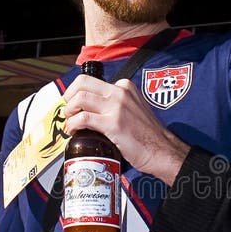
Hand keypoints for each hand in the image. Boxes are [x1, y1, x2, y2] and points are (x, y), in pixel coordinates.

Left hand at [63, 75, 188, 185]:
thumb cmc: (148, 135)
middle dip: (68, 96)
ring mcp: (117, 107)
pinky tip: (74, 131)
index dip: (77, 92)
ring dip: (69, 111)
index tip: (75, 104)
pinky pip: (83, 118)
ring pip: (80, 99)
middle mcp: (120, 92)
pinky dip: (73, 124)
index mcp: (125, 86)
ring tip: (70, 122)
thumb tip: (93, 109)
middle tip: (68, 110)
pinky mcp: (113, 123)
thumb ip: (117, 104)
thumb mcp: (134, 108)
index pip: (91, 81)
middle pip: (82, 84)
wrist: (162, 150)